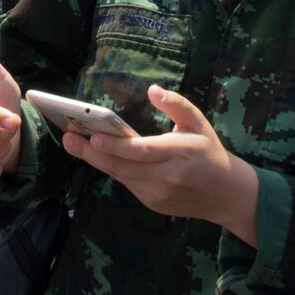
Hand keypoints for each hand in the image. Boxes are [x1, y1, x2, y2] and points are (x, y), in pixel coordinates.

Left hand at [60, 84, 258, 244]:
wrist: (227, 195)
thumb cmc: (209, 152)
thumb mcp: (199, 122)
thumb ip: (177, 104)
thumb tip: (153, 90)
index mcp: (181, 153)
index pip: (142, 150)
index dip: (116, 145)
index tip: (92, 134)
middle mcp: (168, 176)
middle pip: (123, 166)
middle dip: (92, 152)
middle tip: (67, 137)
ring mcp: (159, 194)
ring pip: (121, 176)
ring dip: (95, 160)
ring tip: (73, 143)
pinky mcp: (153, 204)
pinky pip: (128, 184)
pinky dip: (112, 169)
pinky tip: (95, 155)